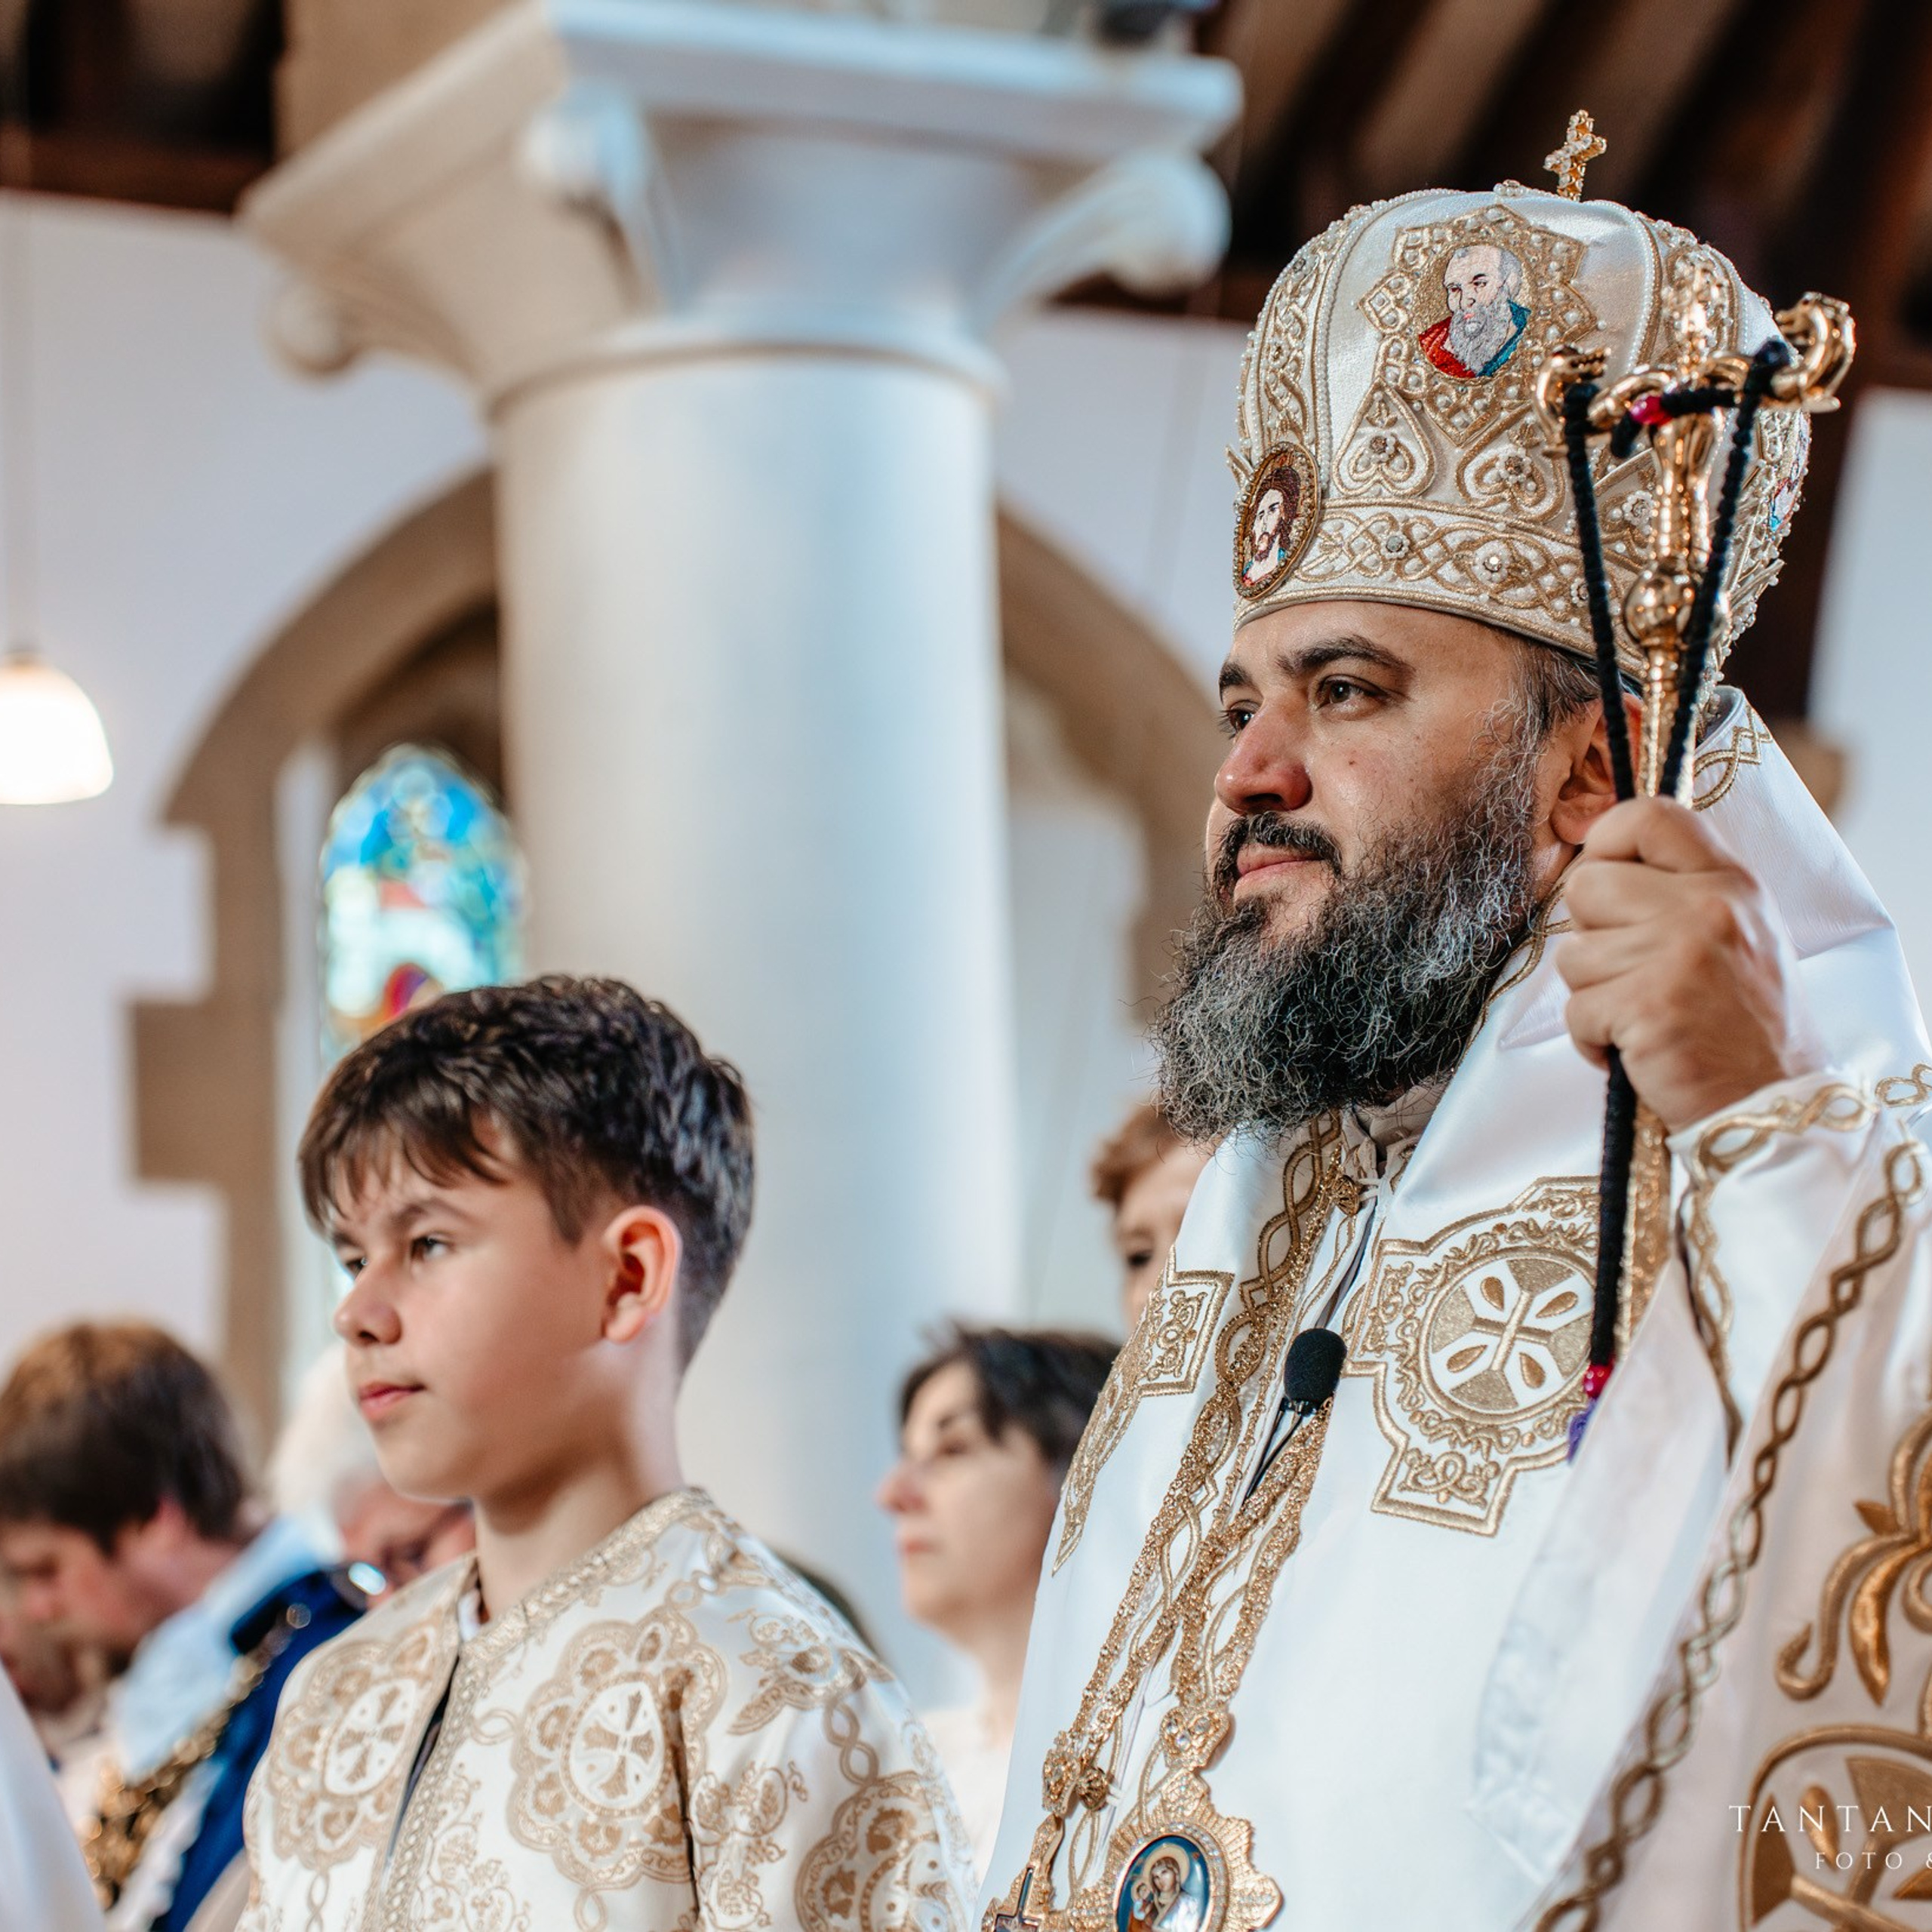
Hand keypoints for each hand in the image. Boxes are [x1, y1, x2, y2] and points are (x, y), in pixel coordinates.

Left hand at [1556, 796, 1822, 1132]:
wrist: (1771, 1106)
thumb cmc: (1741, 1024)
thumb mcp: (1735, 933)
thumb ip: (1679, 890)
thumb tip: (1596, 863)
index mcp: (1730, 882)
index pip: (1649, 815)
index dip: (1605, 842)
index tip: (1606, 882)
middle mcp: (1708, 907)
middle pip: (1586, 886)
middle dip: (1589, 935)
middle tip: (1629, 973)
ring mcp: (1679, 955)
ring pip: (1571, 954)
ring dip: (1593, 994)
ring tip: (1642, 1016)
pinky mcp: (1648, 1006)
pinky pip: (1574, 1009)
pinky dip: (1591, 1039)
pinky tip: (1634, 1049)